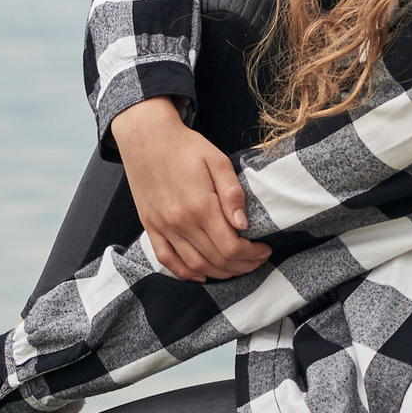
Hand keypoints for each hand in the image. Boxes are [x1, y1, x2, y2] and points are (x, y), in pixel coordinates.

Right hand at [109, 97, 272, 281]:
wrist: (146, 137)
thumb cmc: (185, 147)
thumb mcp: (217, 160)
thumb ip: (232, 193)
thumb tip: (242, 224)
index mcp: (200, 206)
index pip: (231, 246)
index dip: (252, 254)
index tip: (265, 249)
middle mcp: (180, 222)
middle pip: (216, 260)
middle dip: (242, 265)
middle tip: (256, 260)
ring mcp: (163, 227)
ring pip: (195, 266)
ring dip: (220, 273)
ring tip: (237, 267)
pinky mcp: (151, 227)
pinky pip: (167, 260)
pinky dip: (185, 273)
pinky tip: (202, 275)